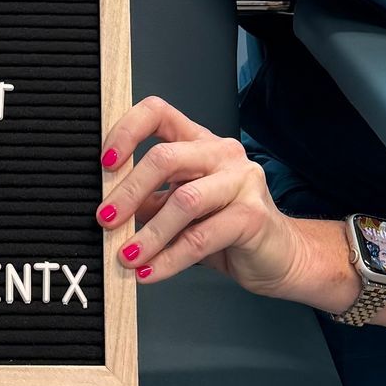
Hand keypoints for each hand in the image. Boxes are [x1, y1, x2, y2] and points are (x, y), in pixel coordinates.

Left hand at [96, 96, 353, 307]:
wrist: (281, 257)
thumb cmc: (227, 231)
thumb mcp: (178, 210)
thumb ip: (149, 201)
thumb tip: (105, 209)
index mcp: (199, 142)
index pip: (158, 113)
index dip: (126, 131)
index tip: (104, 164)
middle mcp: (222, 153)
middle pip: (165, 157)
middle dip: (128, 192)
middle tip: (105, 221)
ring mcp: (242, 181)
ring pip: (184, 201)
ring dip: (148, 234)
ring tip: (126, 256)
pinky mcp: (253, 216)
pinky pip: (202, 238)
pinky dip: (169, 259)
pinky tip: (149, 273)